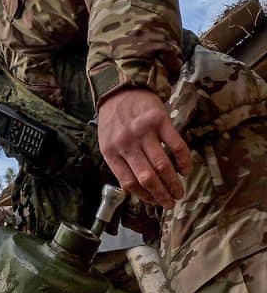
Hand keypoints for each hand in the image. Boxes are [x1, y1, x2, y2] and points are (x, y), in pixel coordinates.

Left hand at [98, 88, 190, 208]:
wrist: (119, 89)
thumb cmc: (113, 120)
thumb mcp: (106, 142)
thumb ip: (119, 163)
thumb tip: (135, 190)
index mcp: (110, 151)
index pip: (128, 182)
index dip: (144, 196)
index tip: (155, 202)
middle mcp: (126, 143)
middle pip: (147, 177)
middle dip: (162, 194)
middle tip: (171, 203)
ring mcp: (143, 131)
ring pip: (162, 165)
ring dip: (174, 183)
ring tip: (180, 192)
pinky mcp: (160, 120)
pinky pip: (176, 145)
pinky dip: (184, 161)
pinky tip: (185, 170)